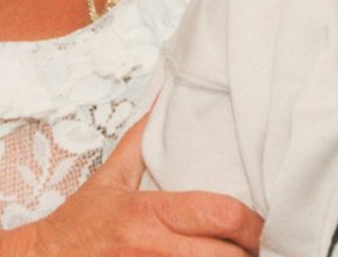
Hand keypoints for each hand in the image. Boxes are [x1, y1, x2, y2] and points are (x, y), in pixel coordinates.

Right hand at [2, 119, 262, 256]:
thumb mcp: (108, 179)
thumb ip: (141, 142)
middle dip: (248, 255)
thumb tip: (162, 96)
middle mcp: (153, 248)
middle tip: (260, 249)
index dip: (251, 223)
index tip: (260, 224)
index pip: (220, 214)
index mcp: (149, 213)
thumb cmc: (77, 225)